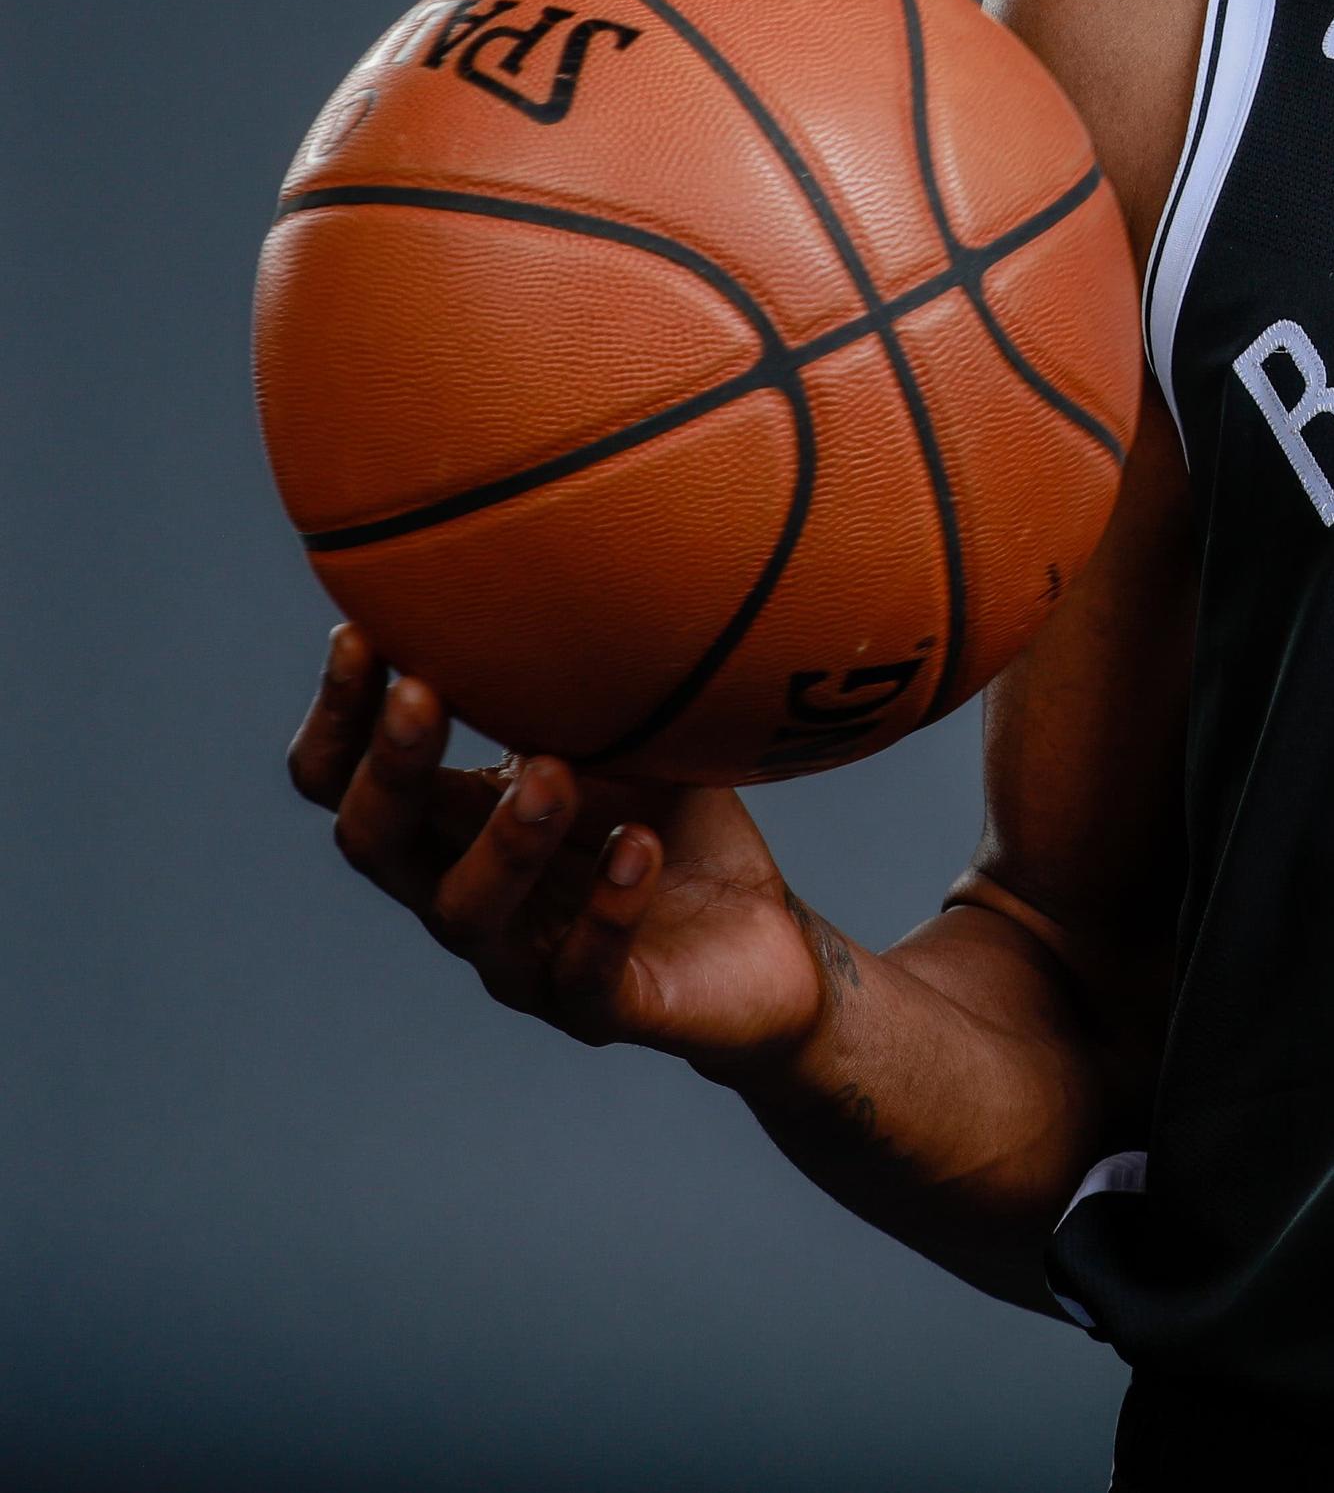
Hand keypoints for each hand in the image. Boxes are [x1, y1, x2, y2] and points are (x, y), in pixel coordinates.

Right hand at [286, 624, 833, 1070]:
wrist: (767, 945)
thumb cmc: (680, 826)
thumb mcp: (636, 737)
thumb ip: (587, 675)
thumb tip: (568, 554)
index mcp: (455, 825)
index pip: (349, 780)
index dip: (337, 719)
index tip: (360, 632)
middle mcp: (466, 894)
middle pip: (377, 843)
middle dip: (389, 766)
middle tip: (421, 691)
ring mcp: (526, 959)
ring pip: (469, 913)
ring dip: (504, 837)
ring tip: (554, 768)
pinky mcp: (599, 1008)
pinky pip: (584, 972)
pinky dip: (608, 908)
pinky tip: (640, 848)